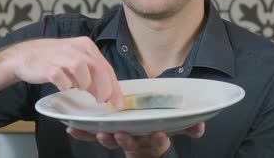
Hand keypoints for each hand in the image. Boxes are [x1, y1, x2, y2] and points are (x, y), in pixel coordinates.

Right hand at [0, 37, 122, 107]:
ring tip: (79, 88)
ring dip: (84, 85)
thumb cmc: (53, 59)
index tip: (118, 102)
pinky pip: (63, 81)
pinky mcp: (49, 68)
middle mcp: (76, 49)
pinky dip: (66, 86)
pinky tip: (64, 86)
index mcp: (86, 46)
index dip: (114, 86)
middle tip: (103, 102)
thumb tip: (105, 93)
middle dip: (105, 89)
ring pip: (83, 73)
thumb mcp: (76, 61)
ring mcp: (62, 57)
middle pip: (99, 70)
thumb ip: (91, 74)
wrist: (25, 55)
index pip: (106, 67)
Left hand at [66, 122, 204, 157]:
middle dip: (126, 139)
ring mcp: (121, 140)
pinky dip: (82, 134)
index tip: (158, 134)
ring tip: (100, 132)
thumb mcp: (175, 131)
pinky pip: (93, 136)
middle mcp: (137, 143)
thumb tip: (202, 126)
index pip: (158, 142)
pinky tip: (71, 128)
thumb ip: (188, 128)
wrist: (143, 147)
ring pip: (112, 141)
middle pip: (131, 143)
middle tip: (121, 134)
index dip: (158, 139)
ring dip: (105, 137)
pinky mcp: (107, 136)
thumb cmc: (157, 135)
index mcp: (154, 141)